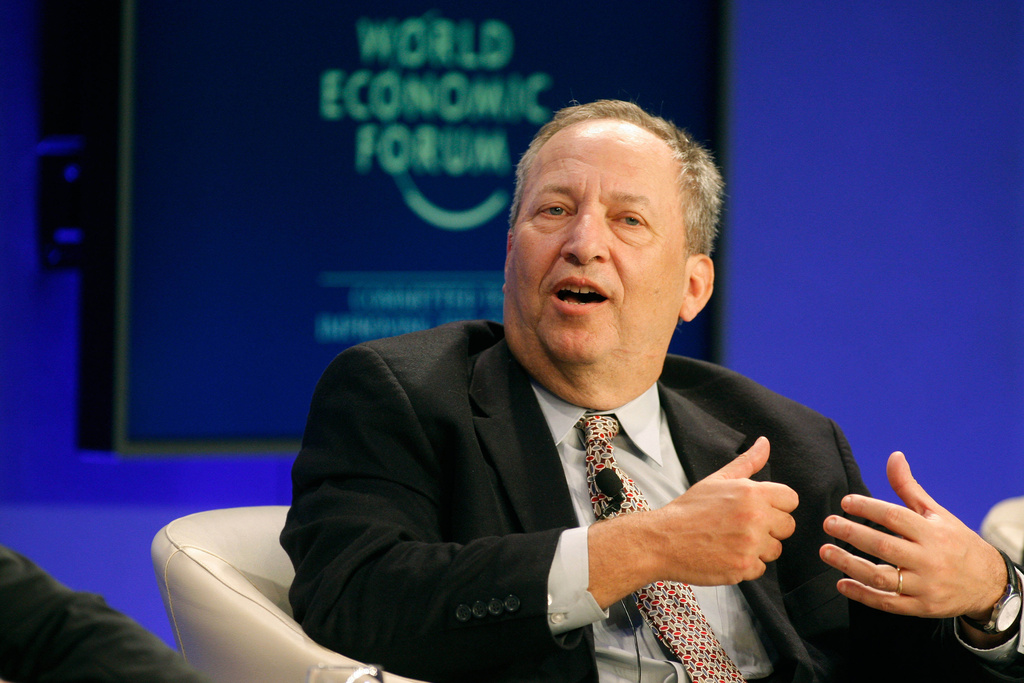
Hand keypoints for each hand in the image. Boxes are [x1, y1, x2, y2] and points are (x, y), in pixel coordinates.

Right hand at [588, 437, 798, 606]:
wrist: (663, 539)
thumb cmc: (689, 509)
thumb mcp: (717, 479)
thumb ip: (748, 462)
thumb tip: (764, 443)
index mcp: (751, 492)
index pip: (791, 499)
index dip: (776, 505)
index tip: (759, 509)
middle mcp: (755, 518)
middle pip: (788, 526)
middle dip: (770, 528)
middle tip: (741, 526)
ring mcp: (750, 544)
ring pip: (775, 550)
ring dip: (758, 549)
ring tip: (731, 541)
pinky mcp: (743, 568)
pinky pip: (760, 569)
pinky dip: (745, 566)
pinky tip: (726, 555)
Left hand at [820, 452, 1005, 629]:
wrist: (989, 584)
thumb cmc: (956, 542)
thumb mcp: (937, 514)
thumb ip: (909, 488)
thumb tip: (894, 456)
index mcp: (933, 533)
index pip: (895, 517)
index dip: (868, 508)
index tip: (845, 502)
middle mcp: (929, 559)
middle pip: (884, 546)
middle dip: (852, 534)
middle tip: (829, 523)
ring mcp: (925, 585)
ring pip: (881, 577)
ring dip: (849, 564)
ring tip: (825, 551)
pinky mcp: (921, 607)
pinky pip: (887, 602)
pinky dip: (862, 594)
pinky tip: (841, 583)